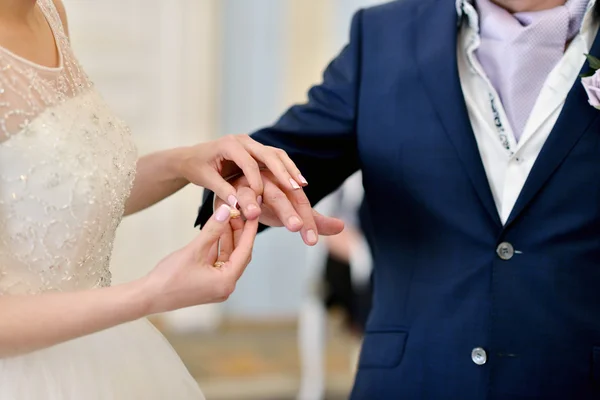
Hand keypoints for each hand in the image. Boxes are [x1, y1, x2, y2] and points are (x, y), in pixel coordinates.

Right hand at [143, 204, 257, 313]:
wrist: (148, 296)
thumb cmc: (169, 277)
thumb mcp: (194, 250)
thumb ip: (212, 230)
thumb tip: (226, 211)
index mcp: (227, 281)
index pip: (245, 251)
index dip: (250, 231)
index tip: (254, 214)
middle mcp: (226, 286)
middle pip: (239, 254)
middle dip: (239, 233)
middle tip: (239, 213)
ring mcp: (217, 287)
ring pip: (228, 257)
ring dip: (228, 239)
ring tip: (228, 218)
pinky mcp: (208, 284)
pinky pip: (218, 262)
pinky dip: (218, 248)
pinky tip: (217, 232)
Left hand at [177, 134, 306, 206]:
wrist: (192, 157)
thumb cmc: (197, 167)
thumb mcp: (206, 179)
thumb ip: (223, 191)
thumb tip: (238, 206)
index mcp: (229, 144)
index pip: (248, 162)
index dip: (256, 180)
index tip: (261, 197)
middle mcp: (244, 141)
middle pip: (268, 154)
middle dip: (283, 172)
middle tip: (295, 188)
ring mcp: (252, 145)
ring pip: (276, 154)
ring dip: (290, 169)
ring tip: (302, 185)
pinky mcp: (257, 152)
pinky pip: (276, 159)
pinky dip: (287, 169)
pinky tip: (297, 182)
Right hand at [216, 170, 343, 245]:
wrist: (240, 195)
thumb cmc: (267, 204)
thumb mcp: (291, 213)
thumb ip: (313, 221)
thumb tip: (342, 227)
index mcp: (285, 185)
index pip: (299, 201)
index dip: (306, 219)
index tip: (311, 241)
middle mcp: (267, 181)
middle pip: (279, 195)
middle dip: (286, 211)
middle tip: (295, 227)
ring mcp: (245, 185)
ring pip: (250, 192)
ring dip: (251, 202)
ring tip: (254, 215)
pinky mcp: (227, 190)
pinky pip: (227, 195)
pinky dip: (230, 203)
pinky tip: (231, 212)